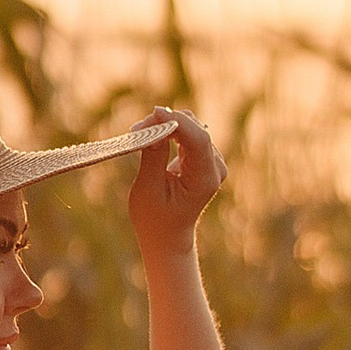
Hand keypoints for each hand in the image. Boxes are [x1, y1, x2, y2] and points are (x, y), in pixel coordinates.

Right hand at [128, 108, 224, 254]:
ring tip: (140, 134)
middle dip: (165, 122)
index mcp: (205, 180)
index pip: (198, 140)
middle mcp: (215, 168)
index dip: (176, 121)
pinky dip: (168, 130)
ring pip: (189, 126)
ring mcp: (212, 161)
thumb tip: (156, 126)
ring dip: (164, 125)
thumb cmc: (154, 220)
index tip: (153, 113)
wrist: (167, 236)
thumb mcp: (148, 190)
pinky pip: (187, 132)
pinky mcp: (203, 156)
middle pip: (193, 129)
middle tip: (135, 130)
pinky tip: (151, 136)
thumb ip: (153, 156)